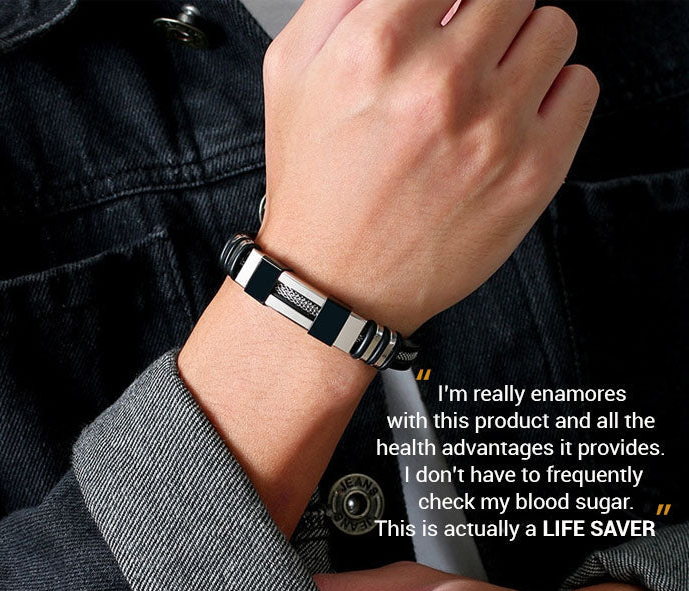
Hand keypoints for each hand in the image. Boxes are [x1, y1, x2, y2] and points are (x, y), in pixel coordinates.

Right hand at [258, 0, 598, 333]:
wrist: (336, 281)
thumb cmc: (315, 186)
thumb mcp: (291, 74)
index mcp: (379, 47)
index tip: (445, 13)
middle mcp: (442, 83)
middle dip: (483, 14)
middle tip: (462, 53)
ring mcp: (495, 130)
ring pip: (553, 28)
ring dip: (522, 47)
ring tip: (488, 86)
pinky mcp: (532, 174)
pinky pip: (581, 86)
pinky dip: (555, 92)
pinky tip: (515, 118)